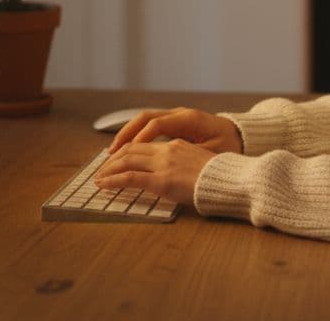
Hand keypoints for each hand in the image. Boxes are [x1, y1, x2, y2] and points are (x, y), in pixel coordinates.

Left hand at [94, 139, 214, 203]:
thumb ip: (185, 165)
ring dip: (109, 169)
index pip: (145, 144)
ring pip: (127, 161)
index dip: (128, 151)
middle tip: (102, 169)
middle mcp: (167, 150)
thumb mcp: (201, 164)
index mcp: (177, 144)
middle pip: (132, 149)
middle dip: (114, 159)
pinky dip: (113, 180)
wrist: (231, 181)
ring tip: (99, 178)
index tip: (117, 159)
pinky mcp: (161, 180)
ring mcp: (163, 164)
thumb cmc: (221, 177)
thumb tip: (176, 175)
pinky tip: (103, 185)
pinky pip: (130, 178)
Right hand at [107, 107, 242, 154]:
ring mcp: (176, 116)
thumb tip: (170, 166)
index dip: (140, 138)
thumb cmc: (229, 146)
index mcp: (189, 119)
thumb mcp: (213, 154)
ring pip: (145, 120)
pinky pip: (150, 126)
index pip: (157, 123)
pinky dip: (137, 136)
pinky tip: (127, 150)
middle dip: (126, 134)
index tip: (127, 153)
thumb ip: (191, 156)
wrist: (241, 136)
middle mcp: (180, 113)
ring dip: (128, 134)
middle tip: (111, 153)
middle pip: (145, 117)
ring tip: (113, 152)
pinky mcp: (175, 123)